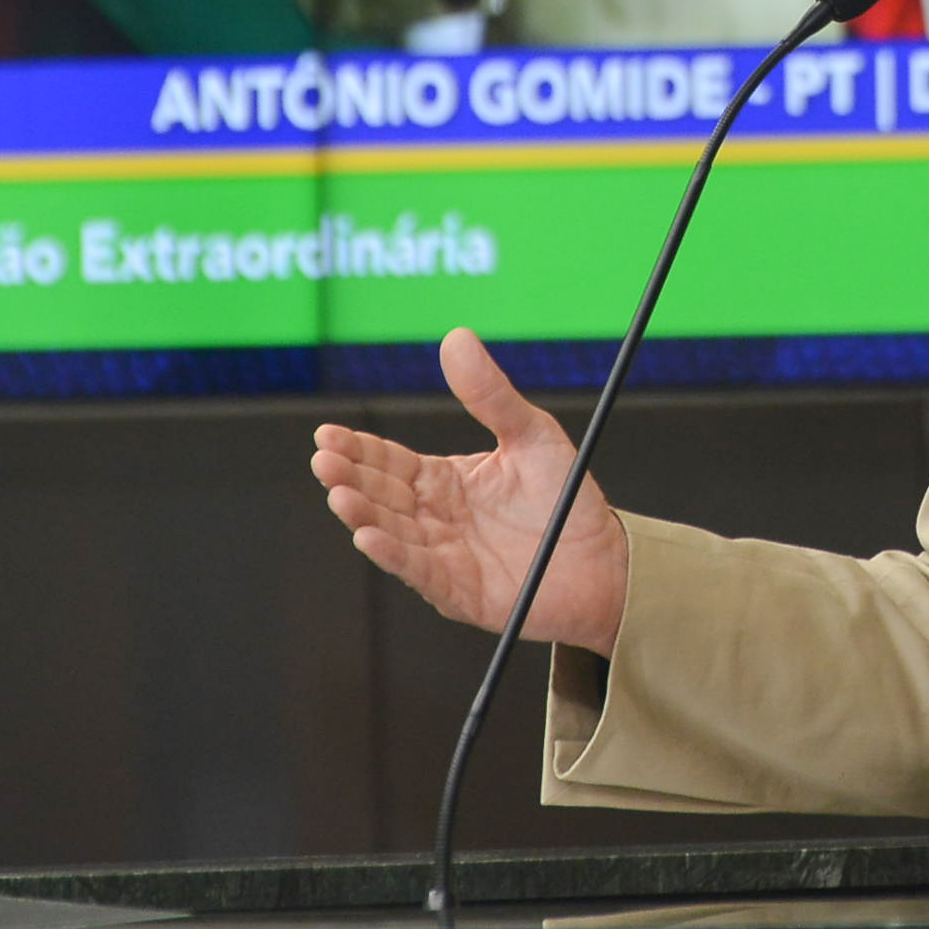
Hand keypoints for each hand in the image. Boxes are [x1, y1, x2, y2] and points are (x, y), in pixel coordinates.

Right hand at [308, 328, 631, 656]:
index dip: (357, 448)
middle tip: (324, 460)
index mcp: (444, 482)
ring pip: (391, 532)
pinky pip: (419, 572)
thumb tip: (457, 337)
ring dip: (361, 514)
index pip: (388, 462)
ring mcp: (443, 556)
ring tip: (340, 494)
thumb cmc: (566, 499)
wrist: (605, 561)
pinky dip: (392, 555)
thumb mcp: (530, 434)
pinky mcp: (460, 591)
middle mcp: (435, 519)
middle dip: (348, 478)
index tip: (327, 433)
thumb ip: (490, 394)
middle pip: (380, 495)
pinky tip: (369, 536)